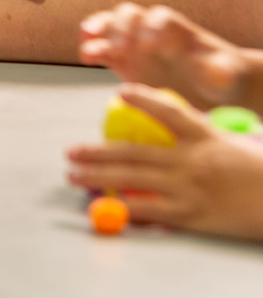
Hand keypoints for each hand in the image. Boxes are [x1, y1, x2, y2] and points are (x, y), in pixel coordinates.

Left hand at [66, 84, 262, 240]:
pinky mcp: (189, 215)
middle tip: (71, 151)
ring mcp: (187, 188)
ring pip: (131, 179)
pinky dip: (124, 208)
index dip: (142, 101)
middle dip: (97, 151)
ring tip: (74, 175)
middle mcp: (189, 160)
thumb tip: (183, 123)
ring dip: (97, 176)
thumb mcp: (237, 143)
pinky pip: (148, 210)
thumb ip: (207, 133)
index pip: (168, 112)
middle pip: (133, 151)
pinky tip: (104, 206)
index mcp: (204, 137)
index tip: (120, 93)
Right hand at [80, 3, 249, 109]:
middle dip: (121, 27)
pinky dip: (91, 48)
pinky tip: (86, 56)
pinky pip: (101, 48)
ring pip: (110, 25)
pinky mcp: (121, 60)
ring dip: (98, 30)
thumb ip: (221, 70)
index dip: (153, 27)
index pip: (161, 18)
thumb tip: (216, 69)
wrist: (208, 90)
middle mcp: (151, 31)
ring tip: (90, 41)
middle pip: (130, 15)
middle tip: (122, 46)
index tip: (153, 46)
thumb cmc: (220, 78)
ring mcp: (134, 44)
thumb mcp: (226, 75)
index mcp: (177, 31)